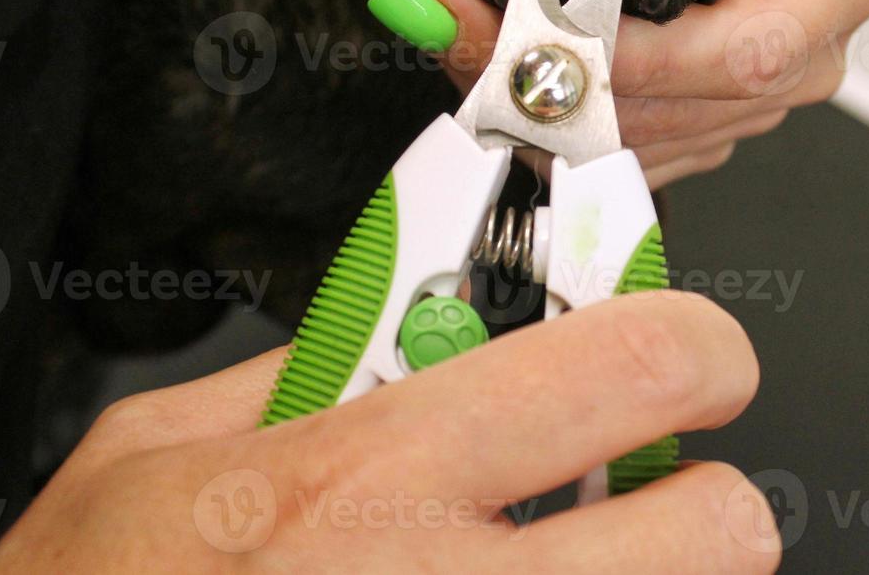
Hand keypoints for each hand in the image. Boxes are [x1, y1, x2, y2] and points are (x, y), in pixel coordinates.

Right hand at [0, 292, 778, 572]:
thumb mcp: (151, 452)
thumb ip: (298, 367)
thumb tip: (405, 318)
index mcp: (360, 480)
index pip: (621, 362)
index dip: (694, 338)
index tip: (692, 351)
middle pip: (717, 528)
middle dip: (707, 500)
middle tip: (651, 496)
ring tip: (561, 569)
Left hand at [419, 0, 868, 188]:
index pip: (751, 54)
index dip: (647, 60)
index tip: (554, 29)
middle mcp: (802, 50)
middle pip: (682, 111)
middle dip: (561, 72)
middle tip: (458, 13)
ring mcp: (741, 98)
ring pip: (628, 141)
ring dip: (528, 91)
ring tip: (455, 16)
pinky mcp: (682, 122)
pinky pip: (602, 145)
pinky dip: (531, 104)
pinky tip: (485, 44)